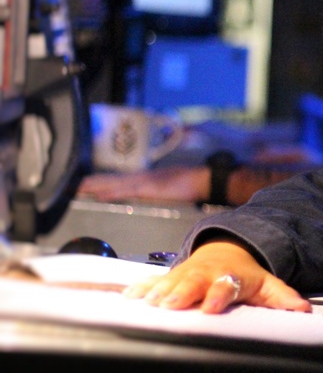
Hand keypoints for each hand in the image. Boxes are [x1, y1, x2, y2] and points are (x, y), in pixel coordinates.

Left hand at [78, 166, 210, 203]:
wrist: (203, 179)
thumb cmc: (190, 184)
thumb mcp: (169, 187)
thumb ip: (155, 190)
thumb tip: (146, 194)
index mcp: (145, 178)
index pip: (116, 180)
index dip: (99, 181)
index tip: (82, 183)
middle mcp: (141, 177)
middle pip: (110, 179)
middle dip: (90, 182)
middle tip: (70, 185)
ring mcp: (144, 181)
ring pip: (114, 183)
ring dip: (95, 186)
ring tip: (78, 188)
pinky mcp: (149, 188)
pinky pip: (127, 191)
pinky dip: (113, 192)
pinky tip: (101, 195)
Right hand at [123, 240, 311, 313]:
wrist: (226, 252)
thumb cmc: (245, 275)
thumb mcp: (266, 285)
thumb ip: (282, 297)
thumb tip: (303, 309)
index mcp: (230, 277)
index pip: (226, 285)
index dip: (219, 295)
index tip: (212, 306)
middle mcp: (206, 274)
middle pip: (193, 282)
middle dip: (182, 291)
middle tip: (171, 304)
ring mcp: (186, 273)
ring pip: (171, 280)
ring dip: (158, 290)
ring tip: (147, 302)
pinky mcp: (170, 275)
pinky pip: (153, 280)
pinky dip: (141, 287)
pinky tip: (129, 296)